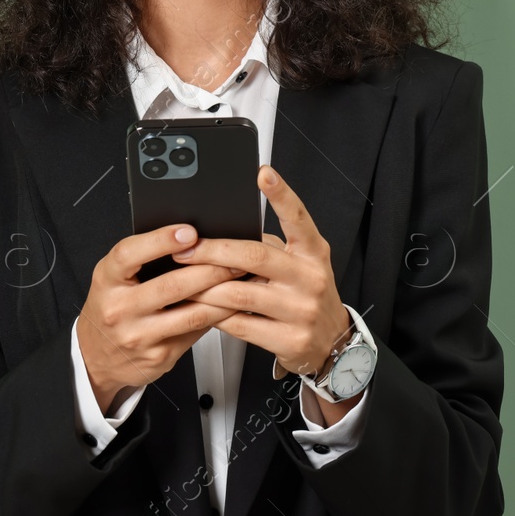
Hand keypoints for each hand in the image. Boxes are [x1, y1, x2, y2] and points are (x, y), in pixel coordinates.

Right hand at [76, 222, 245, 415]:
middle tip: (234, 258)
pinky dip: (216, 317)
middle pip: (171, 286)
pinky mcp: (158, 357)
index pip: (130, 254)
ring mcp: (139, 336)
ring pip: (191, 314)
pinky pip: (195, 333)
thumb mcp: (114, 278)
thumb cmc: (112, 307)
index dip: (161, 240)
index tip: (189, 231)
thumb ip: (143, 259)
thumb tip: (192, 239)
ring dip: (222, 296)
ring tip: (241, 280)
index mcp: (107, 280)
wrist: (97, 356)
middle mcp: (119, 309)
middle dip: (209, 269)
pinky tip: (229, 306)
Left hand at [173, 164, 361, 423]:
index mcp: (313, 252)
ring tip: (182, 281)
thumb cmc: (305, 294)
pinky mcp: (289, 339)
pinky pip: (240, 324)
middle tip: (184, 248)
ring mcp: (301, 310)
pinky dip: (215, 315)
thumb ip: (269, 248)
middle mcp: (311, 277)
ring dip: (205, 287)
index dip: (281, 195)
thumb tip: (221, 234)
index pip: (299, 218)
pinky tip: (202, 309)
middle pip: (256, 256)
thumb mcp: (299, 264)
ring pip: (240, 293)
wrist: (331, 342)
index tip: (263, 173)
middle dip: (213, 251)